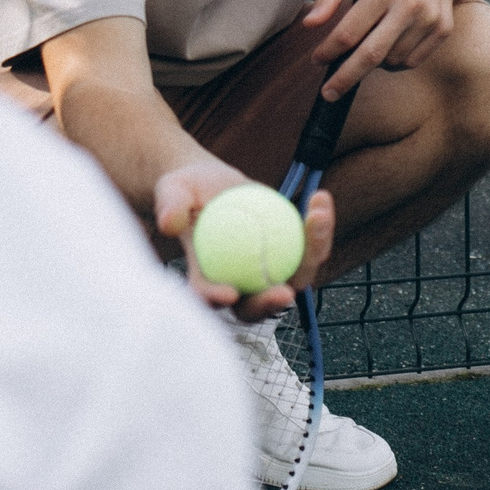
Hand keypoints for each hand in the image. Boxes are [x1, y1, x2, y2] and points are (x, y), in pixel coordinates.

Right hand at [153, 159, 337, 319]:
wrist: (212, 184)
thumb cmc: (186, 190)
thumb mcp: (173, 189)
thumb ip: (170, 205)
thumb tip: (170, 224)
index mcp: (205, 278)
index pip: (209, 297)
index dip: (216, 301)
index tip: (228, 294)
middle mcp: (239, 284)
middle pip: (257, 305)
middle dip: (271, 305)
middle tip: (284, 293)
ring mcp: (267, 271)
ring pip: (295, 277)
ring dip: (311, 253)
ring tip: (315, 218)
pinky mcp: (289, 253)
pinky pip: (308, 245)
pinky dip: (317, 226)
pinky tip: (319, 197)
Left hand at [305, 0, 460, 98]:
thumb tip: (309, 25)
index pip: (348, 34)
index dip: (328, 52)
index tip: (317, 60)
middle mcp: (408, 7)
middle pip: (370, 55)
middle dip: (345, 78)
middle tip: (328, 94)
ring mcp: (428, 20)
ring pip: (391, 61)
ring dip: (373, 63)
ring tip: (368, 44)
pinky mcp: (443, 29)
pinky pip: (412, 61)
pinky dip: (395, 62)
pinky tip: (389, 45)